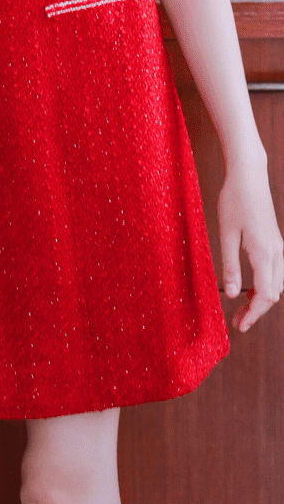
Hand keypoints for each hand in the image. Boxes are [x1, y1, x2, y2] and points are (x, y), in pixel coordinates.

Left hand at [218, 156, 283, 330]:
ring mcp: (278, 247)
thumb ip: (229, 265)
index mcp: (264, 253)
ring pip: (277, 284)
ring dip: (261, 299)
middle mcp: (276, 252)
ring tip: (241, 310)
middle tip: (237, 323)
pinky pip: (275, 272)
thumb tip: (230, 294)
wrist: (249, 176)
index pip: (264, 295)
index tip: (240, 326)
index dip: (254, 314)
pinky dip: (265, 285)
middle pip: (273, 294)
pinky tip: (247, 288)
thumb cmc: (234, 201)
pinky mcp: (274, 242)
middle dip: (257, 311)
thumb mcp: (225, 234)